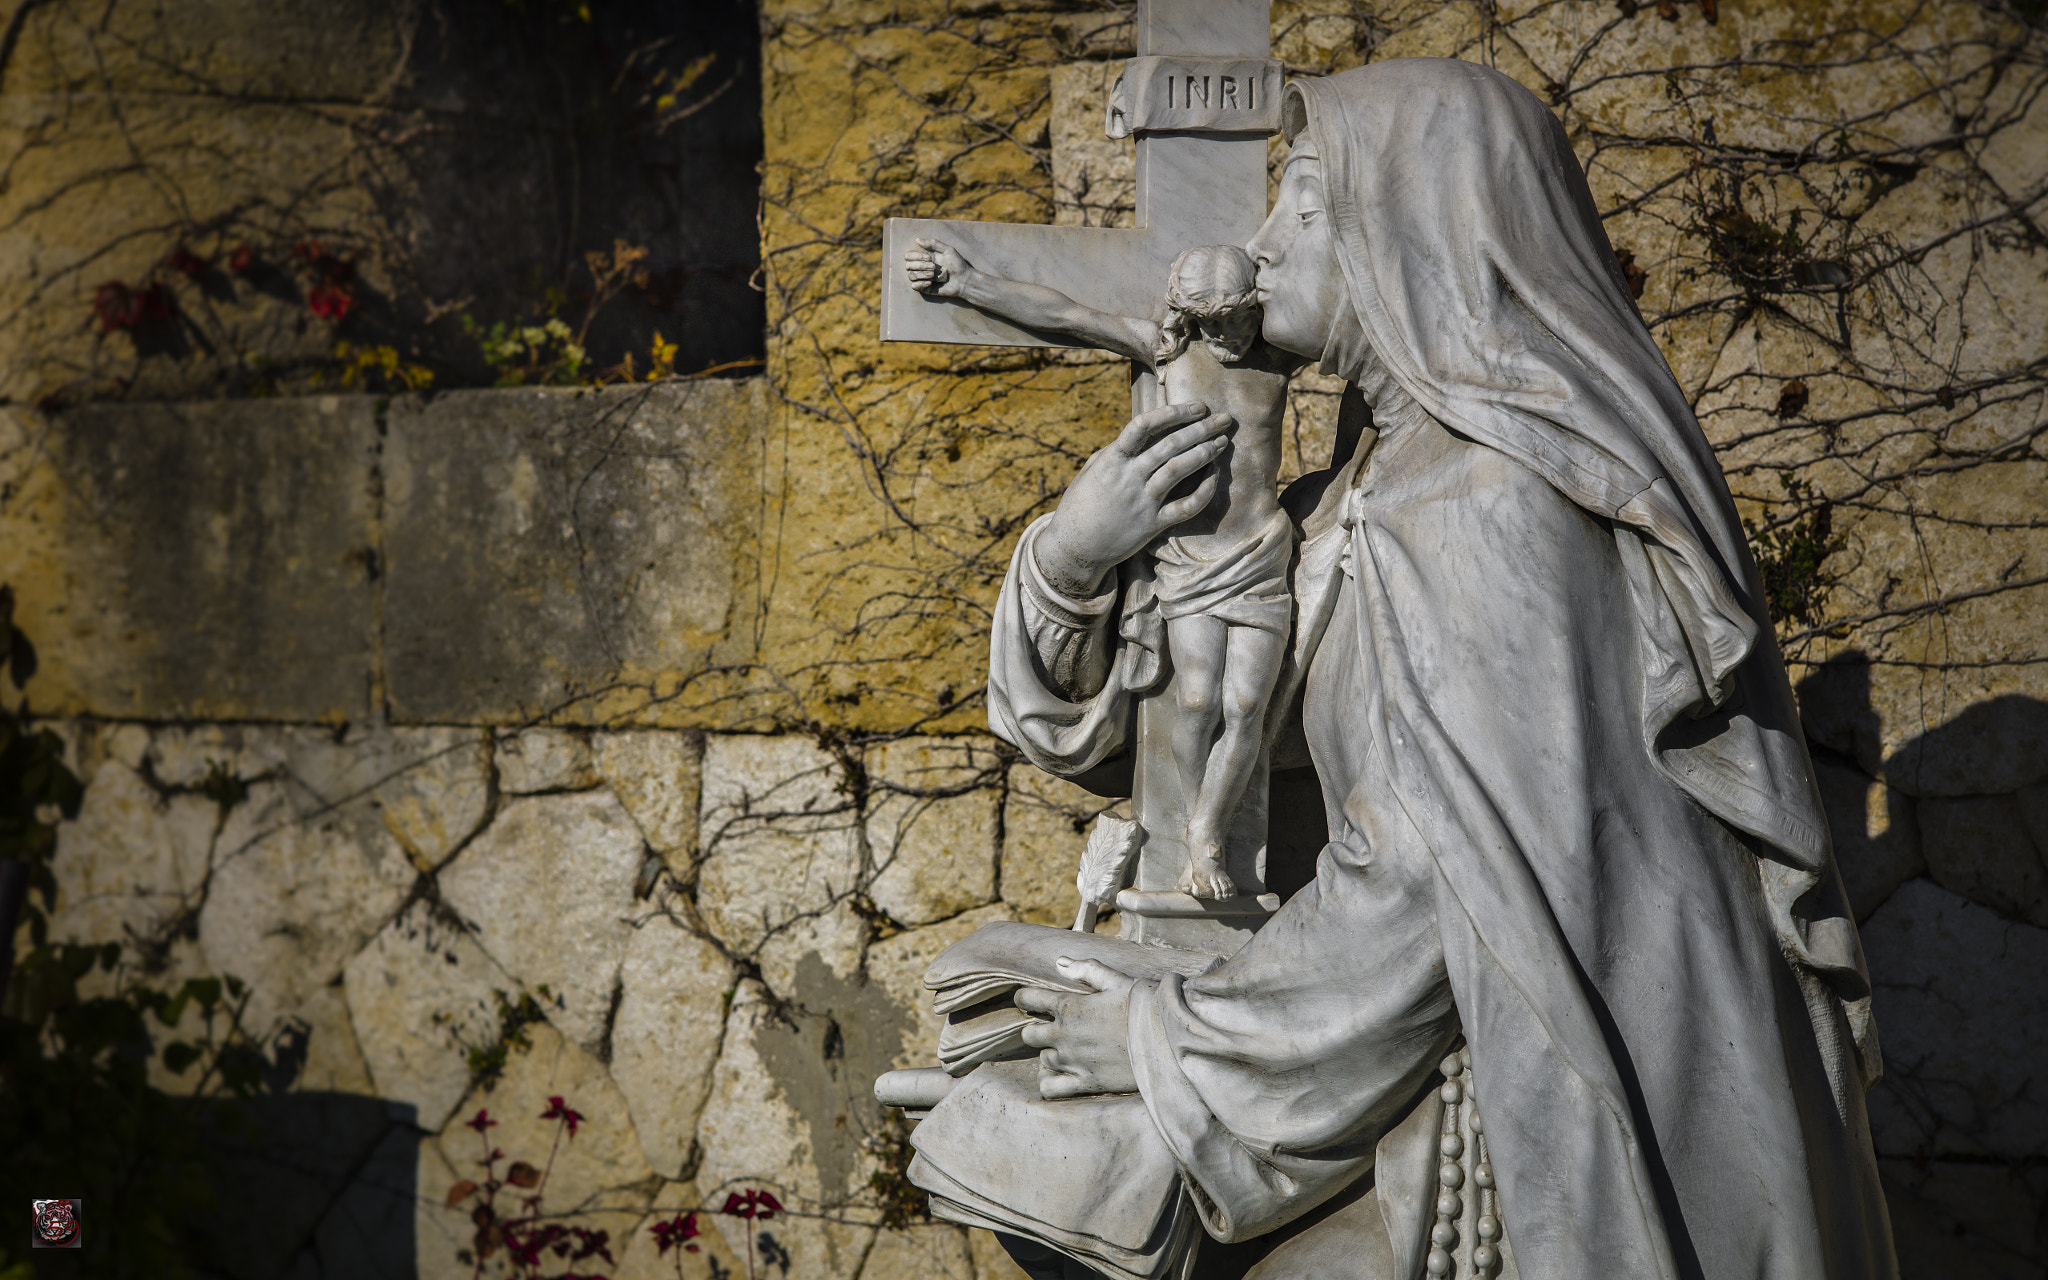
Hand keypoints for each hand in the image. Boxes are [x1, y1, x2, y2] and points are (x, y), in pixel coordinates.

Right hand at [905, 237, 972, 297]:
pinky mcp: (925, 288)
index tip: (929, 258)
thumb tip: (917, 239)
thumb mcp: (948, 250)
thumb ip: (933, 243)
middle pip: (908, 266)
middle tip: (934, 267)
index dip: (915, 256)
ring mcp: (922, 278)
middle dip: (920, 266)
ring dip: (922, 274)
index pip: (908, 256)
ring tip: (934, 275)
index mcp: (925, 257)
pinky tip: (930, 283)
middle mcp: (921, 267)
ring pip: (911, 275)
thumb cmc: (958, 264)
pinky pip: (914, 286)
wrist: (964, 281)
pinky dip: (920, 284)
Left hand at [1016, 958, 1139, 1098]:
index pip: (1028, 999)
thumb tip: (1060, 962)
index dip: (1025, 998)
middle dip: (1037, 1030)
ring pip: (1043, 1060)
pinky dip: (1050, 1083)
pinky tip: (1061, 1076)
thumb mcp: (1117, 980)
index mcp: (1070, 1005)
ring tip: (1067, 1052)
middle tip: (1053, 1029)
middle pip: (1029, 1035)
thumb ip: (1086, 970)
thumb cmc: (1145, 1006)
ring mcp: (1073, 1061)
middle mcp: (1064, 1034)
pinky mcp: (1085, 1083)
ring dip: (1051, 1055)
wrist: (1167, 1040)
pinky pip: (1050, 1088)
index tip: (1030, 1001)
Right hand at [1036, 402, 1232, 595]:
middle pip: (1170, 445)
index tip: (1197, 407)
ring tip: (1223, 441)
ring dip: (1205, 453)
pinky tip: (1215, 477)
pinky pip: (1185, 506)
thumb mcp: (1090, 472)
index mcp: (1111, 460)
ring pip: (1179, 470)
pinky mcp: (1152, 525)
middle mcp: (1128, 478)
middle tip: (1225, 419)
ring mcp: (1142, 502)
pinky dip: (1204, 491)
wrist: (1074, 548)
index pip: (1143, 425)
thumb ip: (1113, 453)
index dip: (1173, 412)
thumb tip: (1135, 438)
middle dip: (1201, 428)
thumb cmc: (1079, 506)